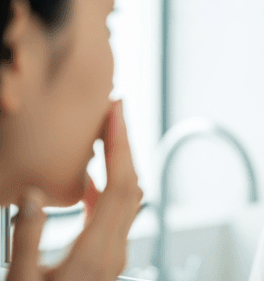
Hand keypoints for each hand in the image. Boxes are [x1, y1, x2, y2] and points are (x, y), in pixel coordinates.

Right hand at [6, 99, 143, 280]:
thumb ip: (26, 238)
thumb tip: (36, 194)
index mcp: (96, 254)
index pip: (120, 185)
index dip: (121, 145)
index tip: (116, 111)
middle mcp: (114, 251)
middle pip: (131, 185)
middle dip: (125, 144)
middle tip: (114, 110)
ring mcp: (114, 256)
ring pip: (128, 197)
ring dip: (120, 163)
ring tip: (104, 135)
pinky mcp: (107, 259)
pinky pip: (115, 214)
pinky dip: (108, 187)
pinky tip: (89, 180)